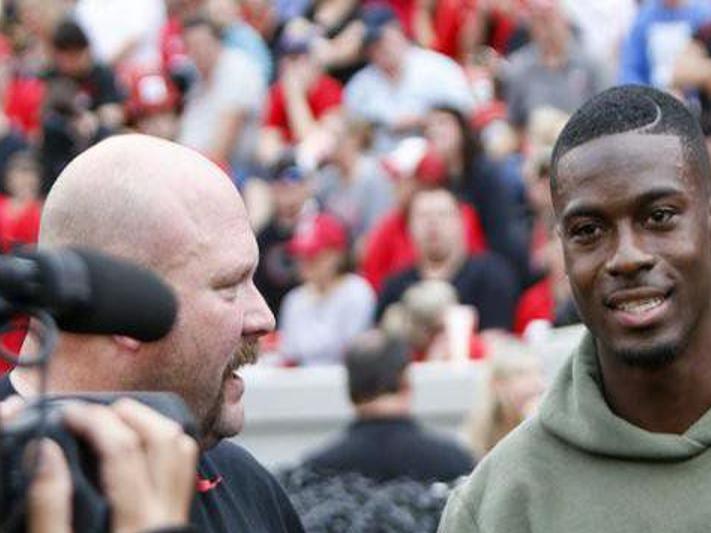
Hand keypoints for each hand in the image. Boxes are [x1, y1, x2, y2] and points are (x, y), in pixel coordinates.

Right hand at [0, 396, 198, 532]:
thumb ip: (49, 506)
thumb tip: (48, 452)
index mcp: (135, 526)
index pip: (123, 450)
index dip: (94, 421)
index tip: (68, 413)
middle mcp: (165, 517)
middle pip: (163, 439)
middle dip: (129, 413)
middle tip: (94, 412)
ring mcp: (177, 518)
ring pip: (182, 450)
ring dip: (153, 424)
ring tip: (116, 421)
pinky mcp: (179, 522)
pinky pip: (184, 469)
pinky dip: (166, 445)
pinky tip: (139, 447)